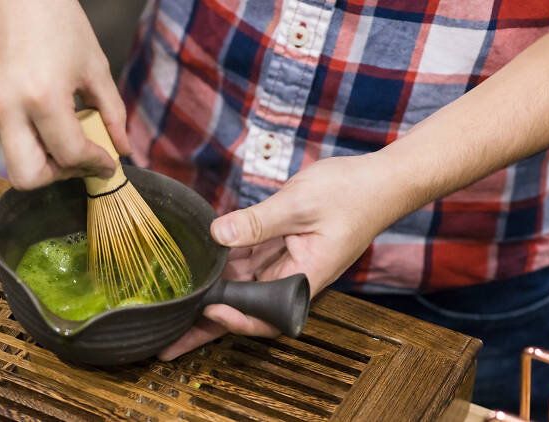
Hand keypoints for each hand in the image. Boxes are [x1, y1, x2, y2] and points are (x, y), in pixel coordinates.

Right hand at [0, 0, 130, 189]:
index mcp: (41, 97)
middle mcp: (9, 109)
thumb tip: (124, 149)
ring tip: (70, 136)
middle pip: (28, 178)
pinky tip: (53, 121)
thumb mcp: (94, 66)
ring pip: (16, 163)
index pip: (69, 155)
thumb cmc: (55, 19)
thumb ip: (112, 113)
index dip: (95, 164)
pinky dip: (34, 143)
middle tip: (82, 161)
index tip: (109, 163)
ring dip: (46, 162)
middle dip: (60, 177)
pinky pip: (10, 141)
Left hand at [159, 154, 404, 359]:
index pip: (265, 316)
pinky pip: (247, 257)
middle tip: (169, 328)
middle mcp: (293, 276)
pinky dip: (224, 260)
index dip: (234, 320)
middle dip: (208, 316)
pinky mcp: (280, 244)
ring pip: (242, 283)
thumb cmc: (353, 194)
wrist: (379, 180)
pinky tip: (198, 260)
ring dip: (212, 288)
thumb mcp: (299, 204)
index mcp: (305, 277)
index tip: (206, 309)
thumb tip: (217, 235)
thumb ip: (257, 222)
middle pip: (246, 306)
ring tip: (173, 300)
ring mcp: (286, 261)